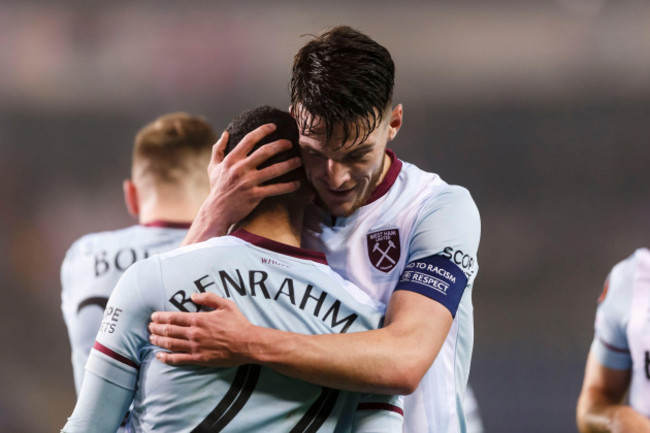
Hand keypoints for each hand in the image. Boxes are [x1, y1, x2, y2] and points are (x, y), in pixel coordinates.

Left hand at [148, 292, 255, 365]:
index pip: (173, 318)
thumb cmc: (238, 323)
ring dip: (158, 341)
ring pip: (170, 344)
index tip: (153, 317)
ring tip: (151, 338)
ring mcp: (195, 347)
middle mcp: (194, 333)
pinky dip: (166, 358)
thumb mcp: (226, 304)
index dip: (160, 317)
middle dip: (156, 329)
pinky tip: (159, 356)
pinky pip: (178, 359)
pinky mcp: (199, 359)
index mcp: (199, 319)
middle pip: (168, 331)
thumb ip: (209, 298)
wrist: (247, 344)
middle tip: (149, 327)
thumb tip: (193, 295)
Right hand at [183, 124, 302, 243]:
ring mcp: (248, 182)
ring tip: (299, 161)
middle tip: (290, 143)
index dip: (262, 131)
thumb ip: (218, 149)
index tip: (274, 126)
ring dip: (289, 164)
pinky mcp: (254, 196)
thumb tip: (226, 133)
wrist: (216, 212)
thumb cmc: (217, 189)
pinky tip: (297, 184)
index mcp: (231, 160)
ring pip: (273, 170)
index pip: (248, 140)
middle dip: (280, 145)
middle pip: (264, 152)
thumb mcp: (213, 167)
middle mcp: (240, 169)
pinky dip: (288, 186)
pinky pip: (275, 189)